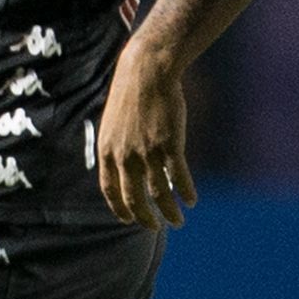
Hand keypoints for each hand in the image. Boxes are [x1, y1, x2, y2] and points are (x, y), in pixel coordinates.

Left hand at [96, 38, 195, 231]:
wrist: (146, 71)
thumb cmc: (131, 94)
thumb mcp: (113, 123)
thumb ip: (116, 147)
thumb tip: (123, 166)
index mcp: (107, 151)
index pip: (110, 190)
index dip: (120, 208)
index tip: (128, 219)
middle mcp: (125, 156)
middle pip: (134, 198)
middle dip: (145, 218)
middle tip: (155, 227)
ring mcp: (147, 152)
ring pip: (159, 193)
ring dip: (169, 212)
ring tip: (178, 222)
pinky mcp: (169, 145)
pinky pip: (179, 177)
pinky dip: (186, 192)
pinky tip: (191, 200)